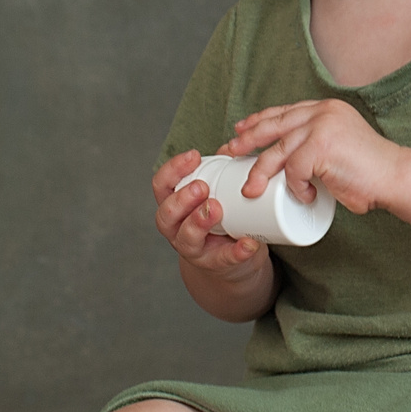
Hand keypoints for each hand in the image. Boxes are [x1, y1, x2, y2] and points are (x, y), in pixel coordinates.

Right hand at [152, 149, 265, 278]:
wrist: (232, 262)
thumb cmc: (221, 219)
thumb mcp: (217, 193)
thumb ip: (222, 170)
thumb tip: (231, 146)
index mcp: (173, 205)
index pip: (161, 185)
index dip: (173, 170)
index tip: (194, 156)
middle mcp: (176, 228)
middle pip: (167, 213)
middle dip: (183, 198)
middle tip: (201, 186)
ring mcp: (193, 249)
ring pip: (187, 237)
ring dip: (199, 221)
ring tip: (217, 209)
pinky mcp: (215, 265)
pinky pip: (223, 259)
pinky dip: (236, 251)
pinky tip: (248, 243)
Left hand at [223, 100, 401, 215]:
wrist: (395, 177)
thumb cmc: (368, 172)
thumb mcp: (337, 148)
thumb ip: (315, 146)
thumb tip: (282, 164)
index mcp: (324, 109)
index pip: (283, 111)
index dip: (258, 121)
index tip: (240, 131)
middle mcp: (322, 111)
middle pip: (272, 125)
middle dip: (246, 140)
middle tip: (230, 153)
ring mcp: (322, 126)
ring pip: (277, 150)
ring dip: (259, 172)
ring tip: (251, 190)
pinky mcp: (323, 145)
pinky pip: (294, 169)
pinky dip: (295, 187)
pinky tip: (306, 196)